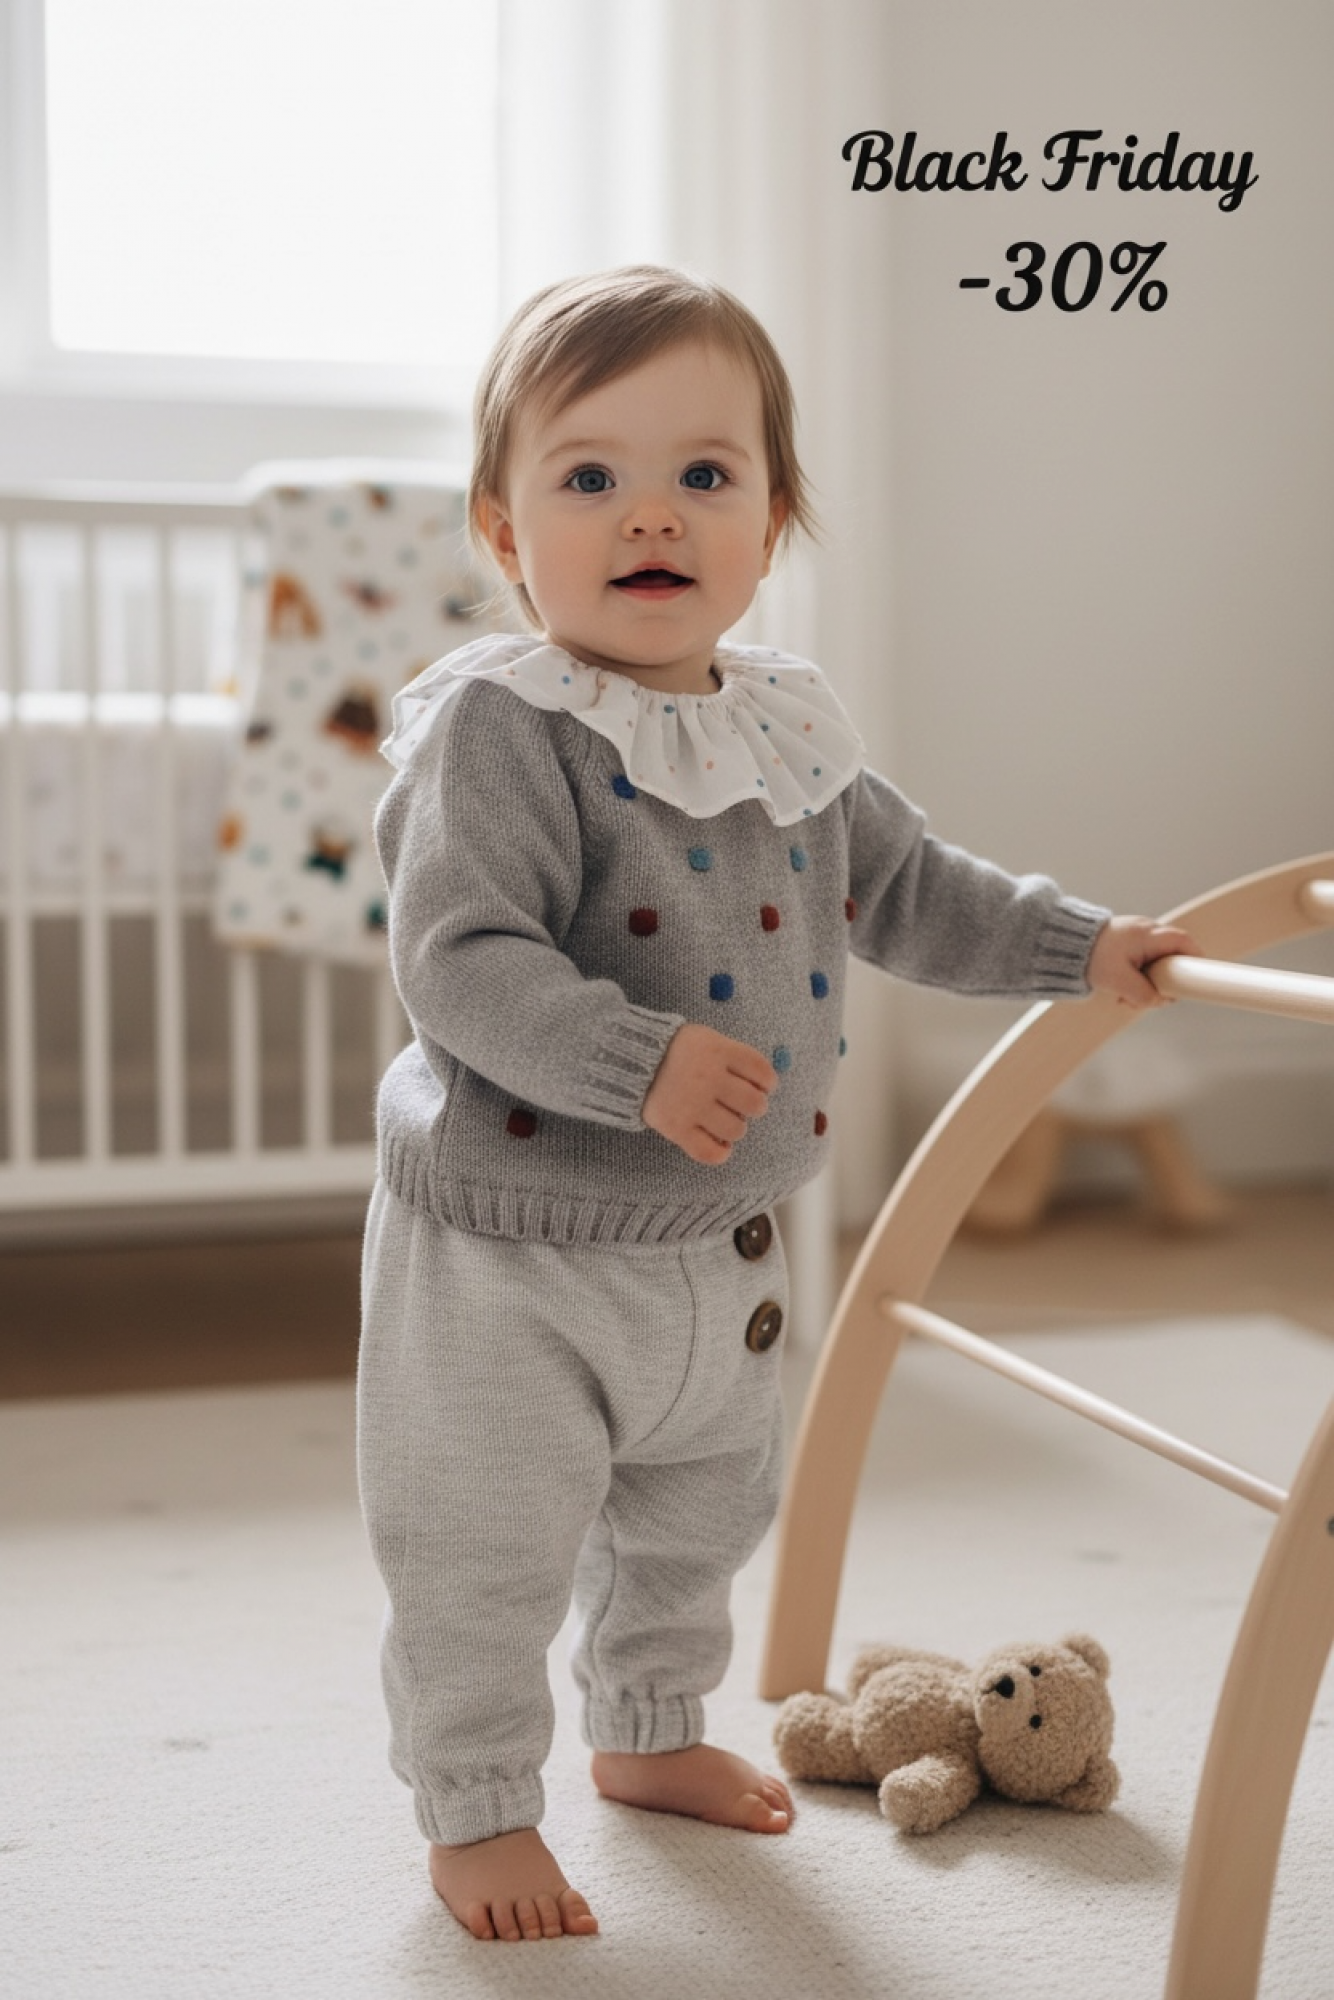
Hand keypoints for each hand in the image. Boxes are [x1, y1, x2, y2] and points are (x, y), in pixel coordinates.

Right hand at [641, 1024, 777, 1164]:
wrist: (629, 1060)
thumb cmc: (676, 1050)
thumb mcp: (706, 1038)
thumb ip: (734, 1056)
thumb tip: (764, 1085)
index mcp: (718, 1050)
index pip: (762, 1072)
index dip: (769, 1082)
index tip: (763, 1086)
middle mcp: (708, 1077)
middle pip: (754, 1104)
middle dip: (754, 1106)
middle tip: (741, 1103)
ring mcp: (692, 1104)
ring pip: (737, 1130)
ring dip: (736, 1127)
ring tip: (723, 1119)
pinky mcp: (676, 1128)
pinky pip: (710, 1152)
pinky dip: (721, 1153)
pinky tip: (720, 1144)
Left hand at [1086, 915, 1198, 1008]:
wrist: (1062, 945)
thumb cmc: (1090, 956)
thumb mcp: (1118, 981)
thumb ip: (1143, 994)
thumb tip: (1161, 1000)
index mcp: (1149, 935)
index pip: (1185, 943)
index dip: (1194, 960)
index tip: (1193, 980)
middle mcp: (1147, 931)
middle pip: (1172, 959)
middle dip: (1162, 983)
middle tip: (1146, 998)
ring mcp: (1138, 937)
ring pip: (1157, 965)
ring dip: (1145, 986)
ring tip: (1124, 997)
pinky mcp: (1128, 945)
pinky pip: (1143, 964)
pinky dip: (1135, 980)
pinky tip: (1119, 991)